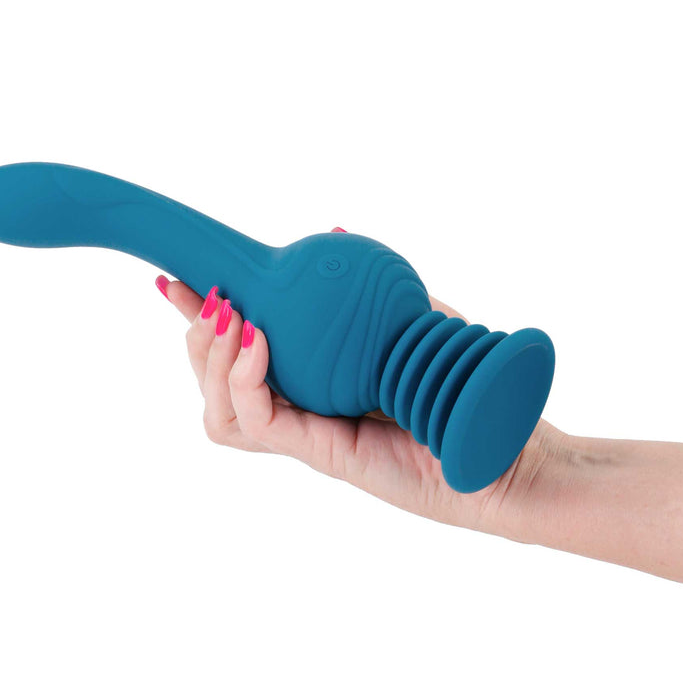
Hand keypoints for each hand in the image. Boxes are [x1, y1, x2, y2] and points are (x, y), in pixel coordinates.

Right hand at [153, 270, 568, 538]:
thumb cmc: (465, 387)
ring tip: (226, 317)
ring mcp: (308, 438)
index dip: (201, 322)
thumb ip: (368, 286)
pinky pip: (259, 419)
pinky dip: (243, 377)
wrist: (506, 445)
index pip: (237, 357)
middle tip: (205, 295)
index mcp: (312, 384)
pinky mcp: (322, 455)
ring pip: (220, 412)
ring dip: (208, 360)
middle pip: (214, 387)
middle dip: (195, 337)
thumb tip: (333, 227)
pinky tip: (255, 338)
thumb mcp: (410, 319)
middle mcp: (302, 414)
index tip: (176, 279)